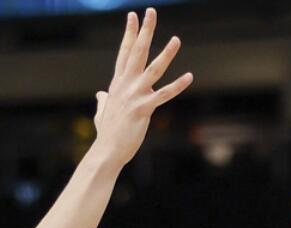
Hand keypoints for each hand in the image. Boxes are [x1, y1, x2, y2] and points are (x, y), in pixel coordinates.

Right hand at [91, 8, 192, 170]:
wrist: (107, 150)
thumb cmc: (107, 132)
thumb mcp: (103, 111)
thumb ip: (103, 100)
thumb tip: (100, 95)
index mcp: (118, 83)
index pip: (124, 52)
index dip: (129, 34)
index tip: (133, 16)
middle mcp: (125, 85)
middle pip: (136, 52)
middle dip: (144, 31)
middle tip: (151, 12)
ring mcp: (134, 95)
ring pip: (152, 69)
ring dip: (165, 54)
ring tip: (176, 39)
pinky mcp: (143, 109)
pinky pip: (164, 95)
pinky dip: (177, 86)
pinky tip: (190, 76)